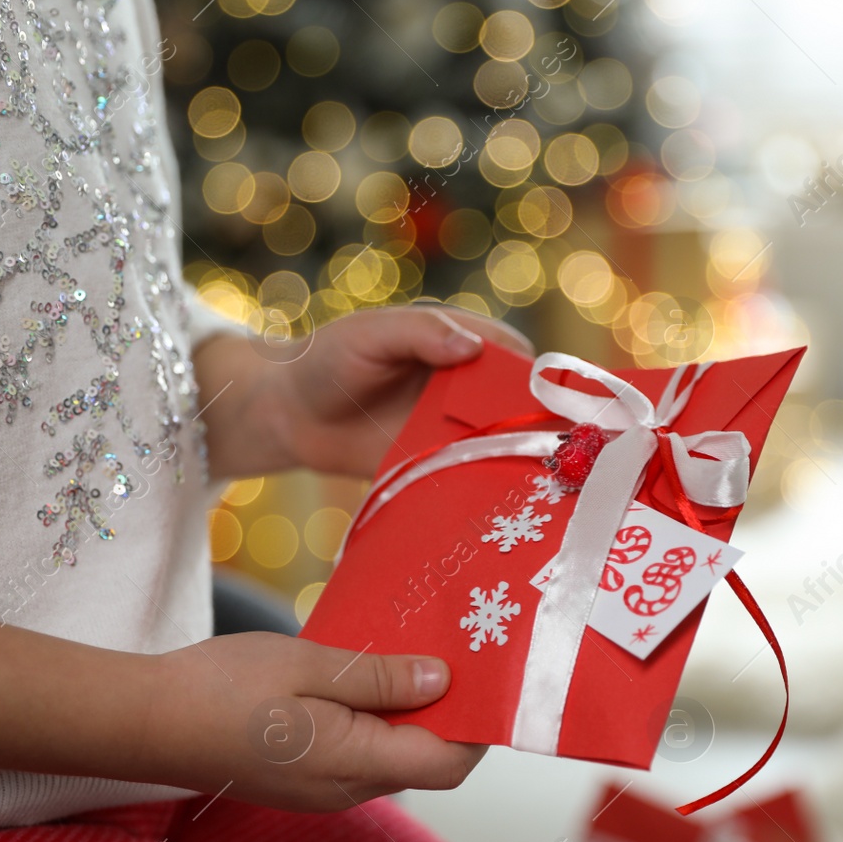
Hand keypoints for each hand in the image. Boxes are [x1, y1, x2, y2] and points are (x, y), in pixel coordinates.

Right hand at [0, 610, 483, 817]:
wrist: (142, 721)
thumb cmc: (218, 690)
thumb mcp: (309, 666)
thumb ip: (380, 678)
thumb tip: (443, 679)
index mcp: (356, 765)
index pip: (449, 763)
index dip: (479, 724)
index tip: (487, 673)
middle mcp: (346, 790)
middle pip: (425, 761)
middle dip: (447, 710)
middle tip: (450, 647)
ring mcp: (321, 790)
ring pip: (391, 755)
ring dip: (407, 709)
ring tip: (407, 649)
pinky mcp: (300, 778)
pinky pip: (357, 751)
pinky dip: (372, 716)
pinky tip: (361, 672)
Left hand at [270, 306, 533, 477]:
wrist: (289, 415)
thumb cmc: (328, 360)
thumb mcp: (371, 335)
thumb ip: (421, 333)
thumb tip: (473, 348)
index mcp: (460, 342)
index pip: (514, 356)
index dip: (535, 378)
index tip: (548, 404)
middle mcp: (466, 387)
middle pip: (518, 406)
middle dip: (536, 427)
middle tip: (552, 454)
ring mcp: (453, 429)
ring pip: (502, 444)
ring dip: (517, 462)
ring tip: (535, 485)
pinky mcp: (437, 464)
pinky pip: (469, 476)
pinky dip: (484, 488)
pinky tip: (497, 507)